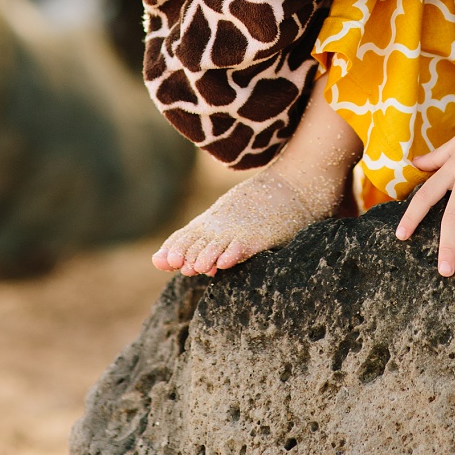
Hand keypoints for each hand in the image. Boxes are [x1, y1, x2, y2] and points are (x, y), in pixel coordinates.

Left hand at [152, 170, 321, 276]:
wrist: (291, 187)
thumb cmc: (256, 209)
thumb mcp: (227, 220)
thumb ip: (203, 240)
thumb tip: (182, 266)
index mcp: (213, 222)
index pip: (188, 235)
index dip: (176, 247)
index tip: (162, 261)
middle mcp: (223, 225)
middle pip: (200, 240)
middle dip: (186, 252)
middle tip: (176, 264)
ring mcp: (241, 228)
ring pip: (220, 244)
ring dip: (207, 255)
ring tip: (197, 266)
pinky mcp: (261, 234)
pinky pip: (246, 244)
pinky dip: (235, 252)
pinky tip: (225, 261)